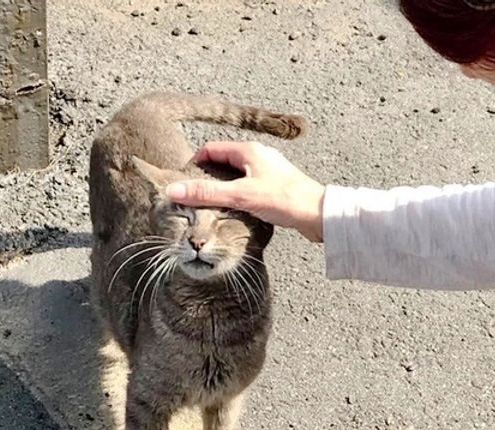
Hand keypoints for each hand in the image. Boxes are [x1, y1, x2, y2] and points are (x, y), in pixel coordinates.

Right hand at [165, 141, 326, 241]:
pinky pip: (247, 187)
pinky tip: (235, 211)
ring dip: (222, 189)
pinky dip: (237, 196)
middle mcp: (258, 156)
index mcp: (249, 150)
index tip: (185, 184)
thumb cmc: (286, 200)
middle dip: (206, 178)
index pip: (210, 149)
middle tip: (195, 198)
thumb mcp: (241, 195)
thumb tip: (174, 190)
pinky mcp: (274, 186)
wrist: (320, 215)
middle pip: (221, 162)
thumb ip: (207, 192)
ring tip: (212, 207)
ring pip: (234, 176)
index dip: (194, 165)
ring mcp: (267, 171)